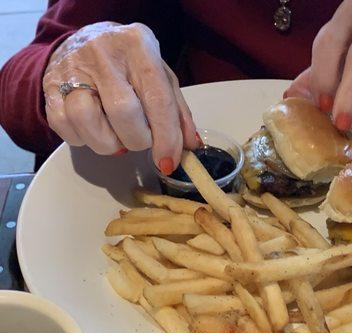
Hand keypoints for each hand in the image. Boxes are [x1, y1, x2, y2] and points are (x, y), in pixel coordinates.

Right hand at [43, 22, 196, 174]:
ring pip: (88, 121)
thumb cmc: (132, 64)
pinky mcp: (49, 85)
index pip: (157, 99)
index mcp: (138, 47)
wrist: (88, 40)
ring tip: (117, 135)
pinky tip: (96, 129)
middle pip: (123, 113)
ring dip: (109, 143)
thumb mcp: (161, 77)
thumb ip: (177, 112)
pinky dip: (84, 139)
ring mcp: (71, 68)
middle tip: (140, 139)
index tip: (168, 162)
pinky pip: (65, 127)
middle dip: (137, 140)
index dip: (166, 137)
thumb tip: (190, 146)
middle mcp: (103, 53)